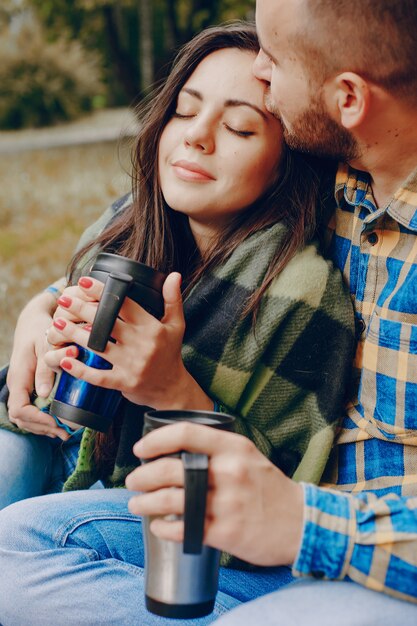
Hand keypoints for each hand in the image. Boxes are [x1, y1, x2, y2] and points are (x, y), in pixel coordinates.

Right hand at [6, 290, 68, 438]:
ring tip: (63, 432)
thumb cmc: (40, 329)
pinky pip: (29, 409)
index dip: (37, 419)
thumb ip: (45, 368)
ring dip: (41, 427)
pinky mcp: (27, 386)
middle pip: (21, 418)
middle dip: (41, 428)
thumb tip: (44, 394)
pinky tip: (57, 422)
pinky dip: (41, 420)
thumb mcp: (45, 345)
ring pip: (24, 417)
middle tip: (64, 432)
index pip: (20, 409)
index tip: (56, 422)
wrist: (32, 319)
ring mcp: (21, 387)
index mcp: (19, 378)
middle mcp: (17, 385)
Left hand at [45, 274, 212, 410]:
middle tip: (64, 299)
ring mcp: (132, 365)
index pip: (125, 305)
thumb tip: (174, 274)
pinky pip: (98, 377)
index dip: (103, 292)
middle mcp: (142, 345)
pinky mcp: (124, 383)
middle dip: (82, 309)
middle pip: (106, 323)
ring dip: (74, 334)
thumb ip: (172, 299)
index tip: (84, 281)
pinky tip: (65, 359)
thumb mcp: (176, 325)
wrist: (171, 389)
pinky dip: (80, 369)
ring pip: (98, 347)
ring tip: (57, 323)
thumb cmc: (170, 352)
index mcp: (152, 328)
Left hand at [125, 423, 303, 566]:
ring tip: (136, 504)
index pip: (185, 434)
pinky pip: (183, 529)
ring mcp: (227, 503)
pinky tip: (159, 526)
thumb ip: (216, 450)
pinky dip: (165, 528)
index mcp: (233, 448)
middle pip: (169, 469)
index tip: (140, 448)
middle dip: (142, 476)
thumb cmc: (269, 488)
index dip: (155, 440)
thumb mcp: (248, 456)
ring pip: (170, 500)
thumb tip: (175, 451)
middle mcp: (228, 472)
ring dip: (145, 502)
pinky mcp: (226, 532)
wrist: (302, 523)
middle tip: (132, 481)